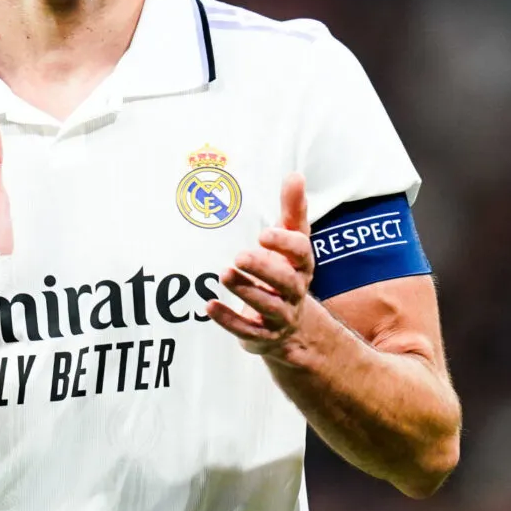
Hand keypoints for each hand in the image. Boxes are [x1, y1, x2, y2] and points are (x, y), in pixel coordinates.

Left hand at [207, 172, 320, 358]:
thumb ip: (292, 210)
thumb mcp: (291, 241)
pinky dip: (228, 320)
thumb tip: (295, 175)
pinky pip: (248, 331)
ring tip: (225, 274)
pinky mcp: (262, 336)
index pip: (301, 254)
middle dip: (264, 269)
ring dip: (246, 291)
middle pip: (286, 283)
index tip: (264, 234)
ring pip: (268, 307)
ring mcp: (280, 316)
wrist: (291, 327)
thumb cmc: (286, 271)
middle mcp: (294, 292)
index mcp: (302, 266)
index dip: (285, 244)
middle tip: (240, 256)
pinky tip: (208, 306)